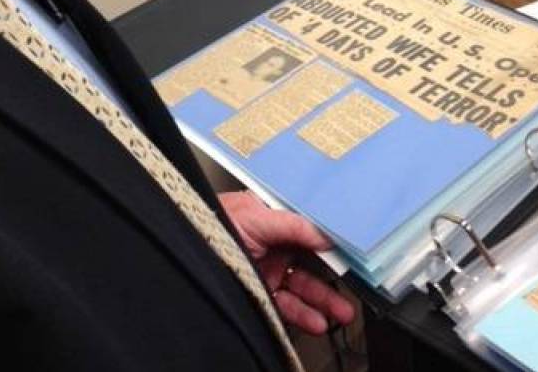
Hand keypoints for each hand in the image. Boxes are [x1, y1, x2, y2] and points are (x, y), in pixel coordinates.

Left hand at [219, 191, 355, 334]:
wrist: (185, 248)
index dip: (329, 243)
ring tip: (340, 313)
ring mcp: (266, 269)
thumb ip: (293, 225)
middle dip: (332, 278)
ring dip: (322, 301)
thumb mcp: (255, 217)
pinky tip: (315, 321)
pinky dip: (302, 314)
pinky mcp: (259, 293)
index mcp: (272, 220)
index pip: (308, 231)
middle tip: (352, 289)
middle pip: (310, 263)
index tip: (350, 255)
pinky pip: (286, 305)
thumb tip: (325, 235)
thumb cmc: (212, 223)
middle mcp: (272, 244)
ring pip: (301, 287)